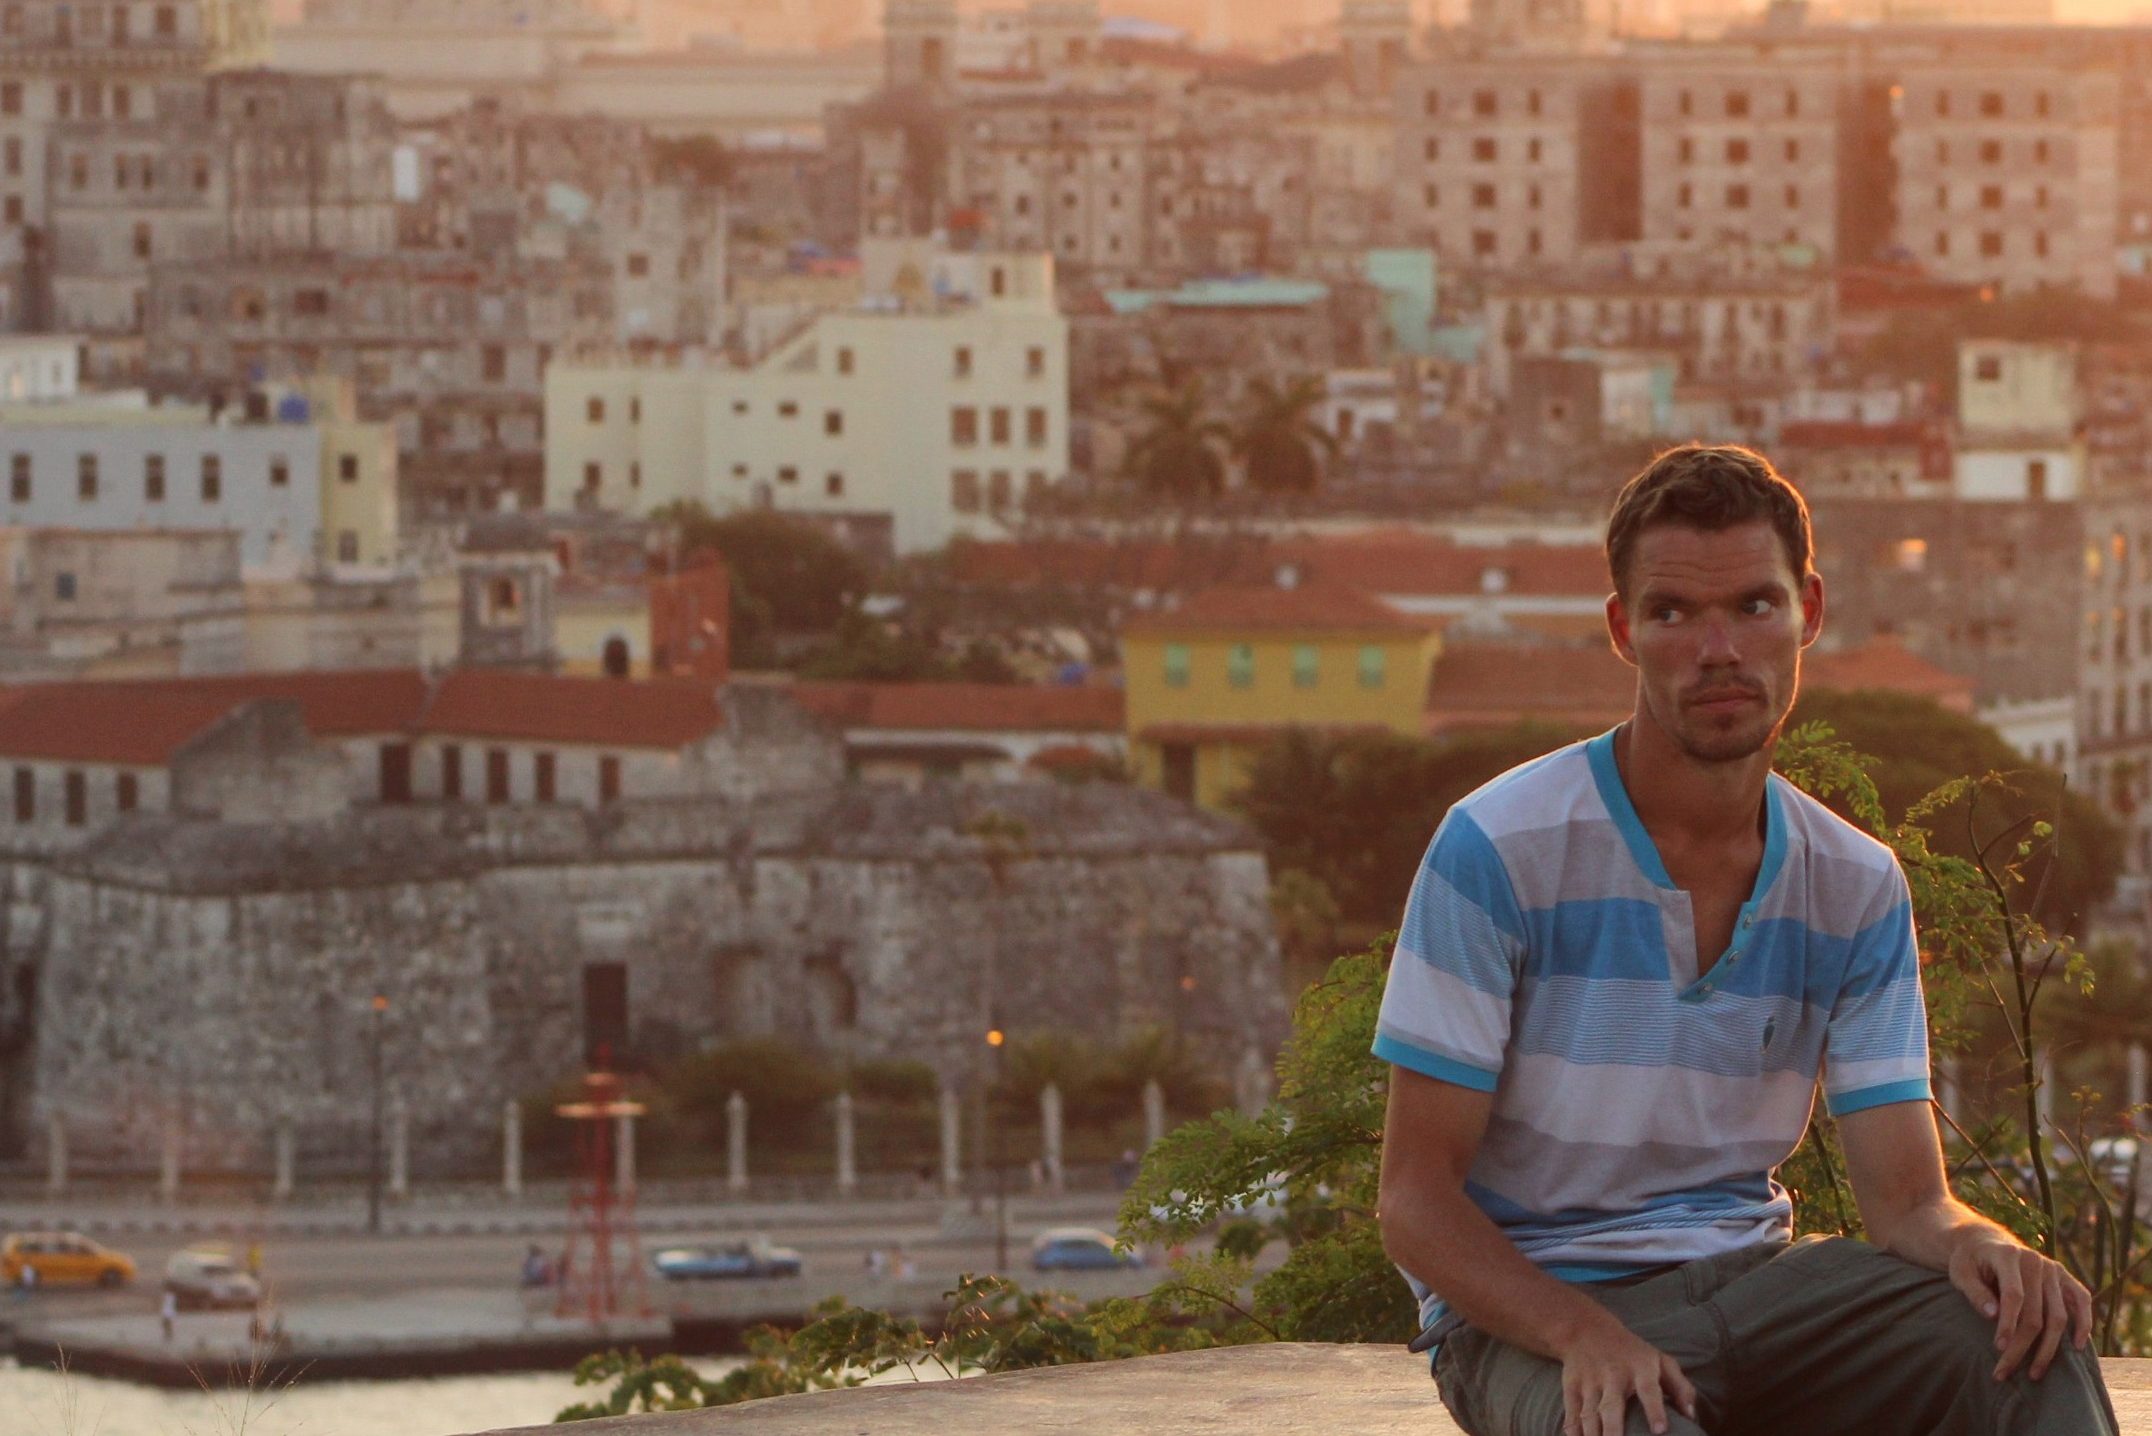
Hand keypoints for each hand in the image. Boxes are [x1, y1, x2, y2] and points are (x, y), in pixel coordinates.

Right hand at [1556, 1310, 1697, 1435]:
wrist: (1586, 1329)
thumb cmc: (1632, 1352)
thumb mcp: (1660, 1361)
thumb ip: (1680, 1387)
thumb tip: (1691, 1416)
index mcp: (1640, 1369)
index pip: (1649, 1390)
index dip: (1655, 1411)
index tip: (1660, 1431)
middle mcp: (1614, 1376)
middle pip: (1611, 1407)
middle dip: (1613, 1432)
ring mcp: (1590, 1382)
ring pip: (1589, 1414)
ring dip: (1592, 1435)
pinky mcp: (1572, 1386)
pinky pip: (1572, 1411)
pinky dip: (1573, 1430)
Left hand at [1946, 1230, 2093, 1382]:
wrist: (1985, 1242)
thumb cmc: (1969, 1262)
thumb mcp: (1960, 1273)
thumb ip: (1975, 1292)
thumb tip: (1993, 1315)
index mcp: (2008, 1255)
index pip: (2013, 1295)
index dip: (2008, 1324)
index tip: (1999, 1349)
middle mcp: (2035, 1261)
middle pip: (2035, 1313)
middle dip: (2021, 1346)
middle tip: (2004, 1372)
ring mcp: (2053, 1269)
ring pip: (2058, 1315)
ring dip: (2048, 1348)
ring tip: (2035, 1373)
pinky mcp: (2065, 1277)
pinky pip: (2082, 1301)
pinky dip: (2083, 1324)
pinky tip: (2076, 1348)